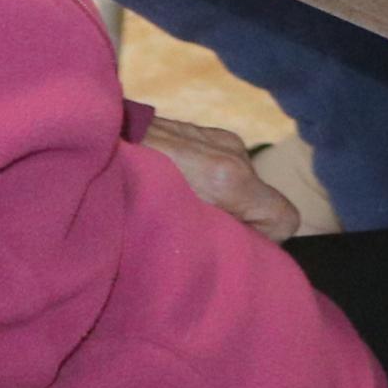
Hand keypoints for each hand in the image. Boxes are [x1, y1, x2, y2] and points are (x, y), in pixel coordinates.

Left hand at [140, 114, 297, 243]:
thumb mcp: (175, 228)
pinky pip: (230, 166)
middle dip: (242, 221)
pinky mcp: (212, 131)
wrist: (102, 138)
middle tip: (203, 232)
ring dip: (225, 200)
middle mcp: (235, 155)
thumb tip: (243, 255)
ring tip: (186, 207)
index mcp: (229, 180)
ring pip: (246, 185)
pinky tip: (183, 186)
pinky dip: (214, 181)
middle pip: (265, 202)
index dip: (268, 239)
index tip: (235, 245)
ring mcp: (224, 139)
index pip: (286, 218)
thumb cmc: (132, 190)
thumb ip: (219, 238)